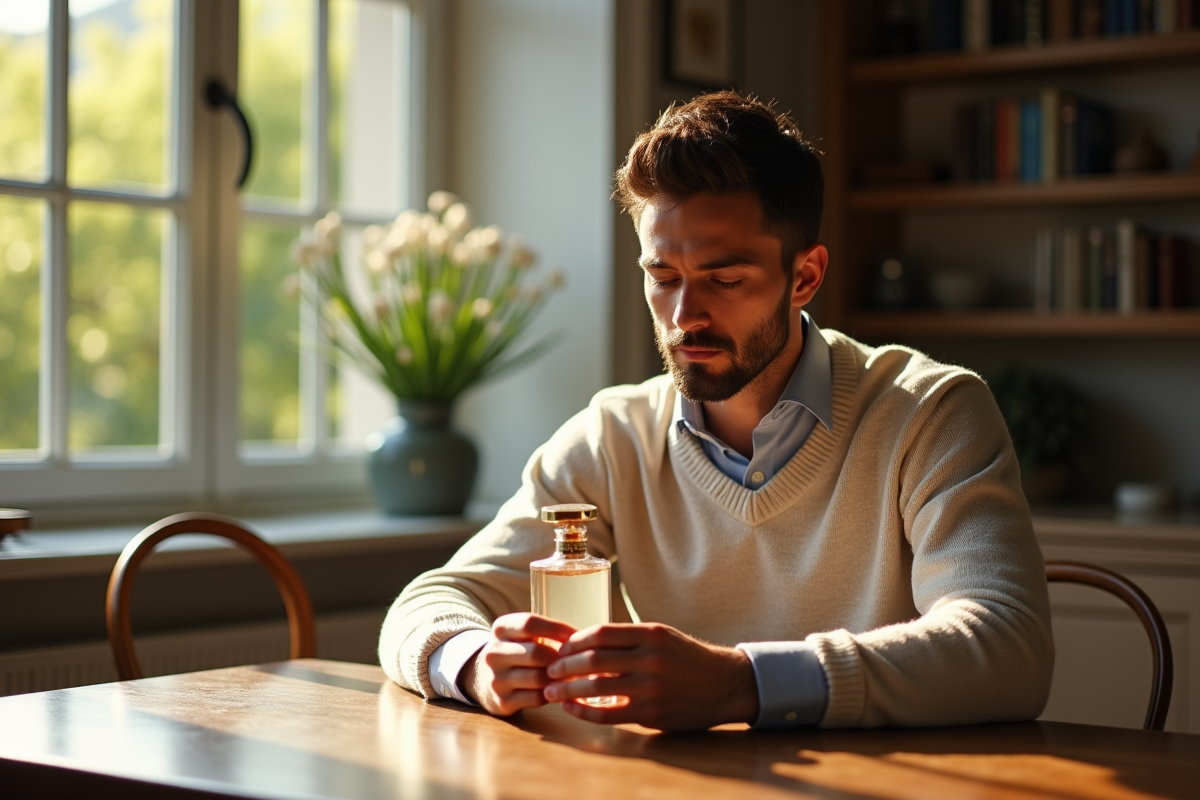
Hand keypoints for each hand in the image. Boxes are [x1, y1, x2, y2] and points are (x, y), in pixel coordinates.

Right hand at [461, 613, 575, 716]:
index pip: (530, 624)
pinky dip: (551, 693)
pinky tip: (556, 688)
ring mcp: (496, 679)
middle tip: (576, 661)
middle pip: (536, 653)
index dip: (557, 629)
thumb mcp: (522, 634)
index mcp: (500, 629)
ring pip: (538, 678)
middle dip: (560, 658)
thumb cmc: (517, 651)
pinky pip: (537, 697)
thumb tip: (581, 638)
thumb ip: (546, 632)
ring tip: (569, 675)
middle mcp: (493, 653)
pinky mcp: (502, 701)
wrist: (484, 678)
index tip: (576, 635)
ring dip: (558, 678)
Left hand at [542, 623, 758, 730]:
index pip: (600, 633)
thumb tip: (585, 642)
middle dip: (564, 666)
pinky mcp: (652, 713)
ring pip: (596, 687)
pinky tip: (573, 709)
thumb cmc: (686, 657)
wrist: (724, 684)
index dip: (574, 641)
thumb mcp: (662, 635)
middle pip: (593, 660)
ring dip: (567, 690)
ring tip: (552, 692)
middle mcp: (650, 658)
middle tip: (549, 670)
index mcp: (650, 634)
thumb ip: (628, 637)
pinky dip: (585, 712)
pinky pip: (609, 714)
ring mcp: (651, 688)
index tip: (561, 647)